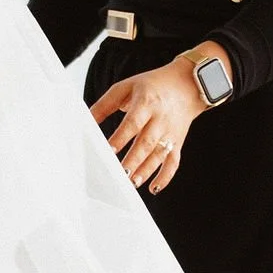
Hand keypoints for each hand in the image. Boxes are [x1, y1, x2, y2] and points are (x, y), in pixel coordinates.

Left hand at [89, 51, 224, 198]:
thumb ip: (105, 105)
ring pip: (159, 155)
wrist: (187, 84)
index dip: (121, 137)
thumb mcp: (126, 87)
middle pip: (147, 142)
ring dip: (146, 171)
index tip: (109, 150)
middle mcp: (160, 118)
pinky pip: (174, 162)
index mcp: (146, 102)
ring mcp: (171, 132)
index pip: (133, 122)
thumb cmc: (152, 86)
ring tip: (132, 183)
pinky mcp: (178, 141)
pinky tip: (153, 188)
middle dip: (134, 160)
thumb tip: (85, 121)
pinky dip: (165, 176)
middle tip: (121, 174)